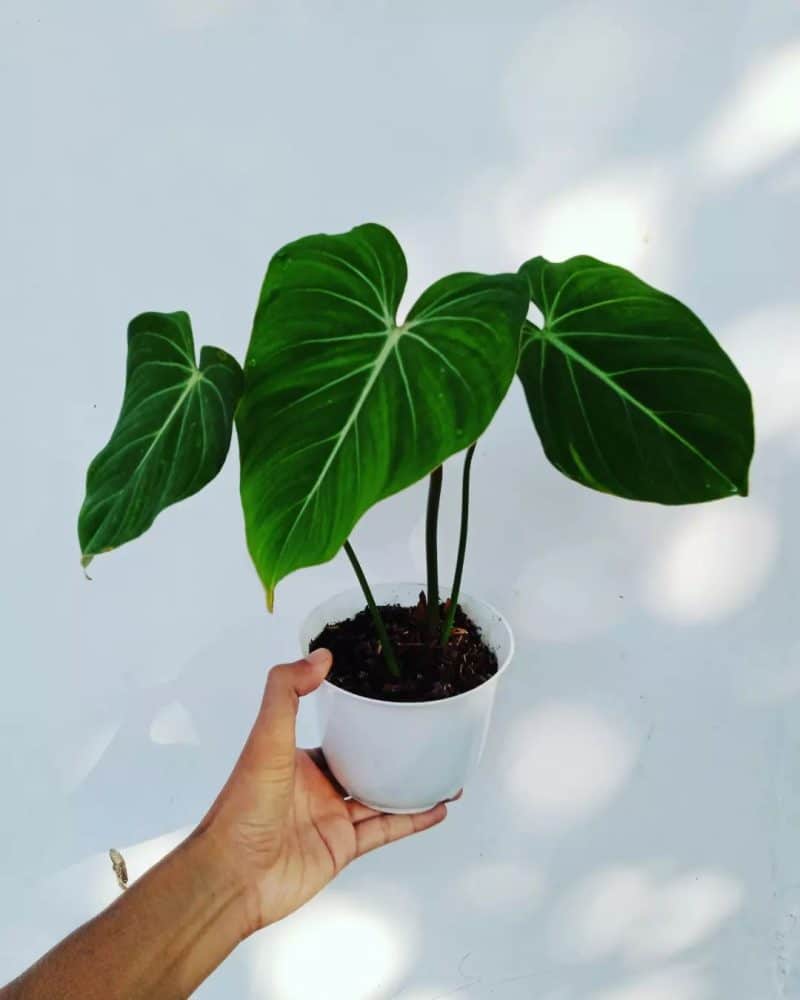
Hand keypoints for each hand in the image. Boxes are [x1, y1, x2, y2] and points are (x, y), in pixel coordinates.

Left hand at [197, 649, 448, 934]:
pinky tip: (437, 807)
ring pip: (381, 796)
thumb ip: (287, 692)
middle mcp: (317, 787)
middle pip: (365, 764)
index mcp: (298, 758)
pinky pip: (385, 830)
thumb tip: (321, 656)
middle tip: (429, 735)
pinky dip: (412, 819)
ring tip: (445, 768)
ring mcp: (332, 818)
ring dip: (412, 785)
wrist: (235, 875)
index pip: (338, 733)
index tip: (394, 701)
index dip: (364, 718)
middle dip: (395, 751)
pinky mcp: (343, 848)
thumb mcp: (265, 738)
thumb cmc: (243, 805)